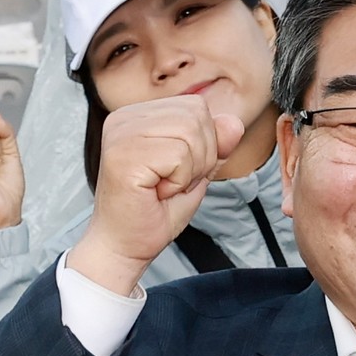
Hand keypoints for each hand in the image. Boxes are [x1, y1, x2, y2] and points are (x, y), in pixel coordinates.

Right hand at [63, 92, 242, 297]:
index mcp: (137, 115)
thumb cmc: (152, 214)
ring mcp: (120, 134)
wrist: (124, 248)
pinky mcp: (123, 155)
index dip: (203, 144)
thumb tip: (234, 122)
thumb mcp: (195, 173)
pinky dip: (178, 182)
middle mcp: (124, 118)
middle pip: (196, 116)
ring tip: (163, 188)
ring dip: (188, 171)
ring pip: (190, 133)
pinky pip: (179, 155)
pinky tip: (156, 193)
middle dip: (200, 157)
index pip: (195, 107)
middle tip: (170, 184)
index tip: (176, 172)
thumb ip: (214, 146)